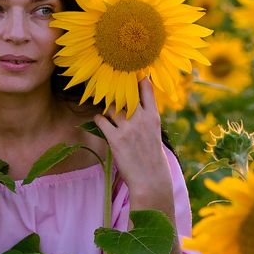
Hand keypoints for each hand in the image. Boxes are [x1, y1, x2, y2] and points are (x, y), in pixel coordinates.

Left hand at [93, 78, 170, 206]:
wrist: (150, 179)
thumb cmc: (153, 157)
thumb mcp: (154, 133)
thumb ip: (146, 118)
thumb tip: (134, 106)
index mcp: (153, 116)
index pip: (145, 89)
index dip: (137, 79)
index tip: (130, 74)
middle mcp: (140, 119)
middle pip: (124, 94)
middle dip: (116, 92)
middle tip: (110, 89)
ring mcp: (127, 128)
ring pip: (111, 107)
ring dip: (107, 108)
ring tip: (106, 111)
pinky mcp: (115, 139)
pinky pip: (101, 120)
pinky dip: (98, 119)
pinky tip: (99, 120)